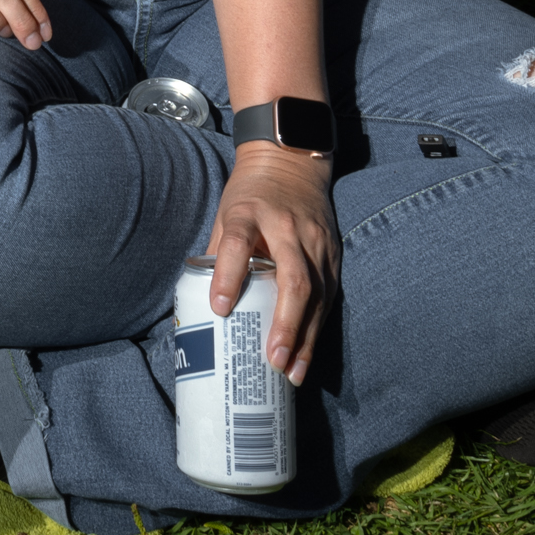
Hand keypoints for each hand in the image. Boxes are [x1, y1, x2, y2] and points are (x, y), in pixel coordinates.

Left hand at [207, 143, 336, 381]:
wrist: (292, 162)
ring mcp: (316, 242)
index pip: (238, 243)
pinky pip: (328, 296)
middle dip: (285, 324)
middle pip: (293, 278)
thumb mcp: (226, 213)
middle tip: (273, 360)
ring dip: (306, 337)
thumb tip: (201, 303)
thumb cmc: (250, 193)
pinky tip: (307, 355)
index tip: (219, 309)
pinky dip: (317, 328)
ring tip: (293, 372)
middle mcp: (288, 229)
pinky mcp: (333, 254)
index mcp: (250, 213)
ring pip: (318, 294)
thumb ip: (218, 253)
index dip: (228, 276)